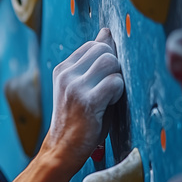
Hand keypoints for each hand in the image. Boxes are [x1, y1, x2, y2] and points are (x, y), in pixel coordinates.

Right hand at [43, 28, 124, 168]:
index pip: (94, 45)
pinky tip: (109, 104)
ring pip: (111, 62)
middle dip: (114, 67)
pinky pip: (115, 83)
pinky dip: (118, 93)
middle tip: (108, 89)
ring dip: (117, 79)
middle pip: (104, 50)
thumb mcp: (80, 86)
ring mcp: (74, 87)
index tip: (104, 79)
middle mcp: (66, 75)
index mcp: (63, 69)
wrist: (62, 149)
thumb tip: (105, 33)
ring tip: (108, 96)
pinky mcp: (86, 101)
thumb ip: (92, 62)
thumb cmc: (76, 119)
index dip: (107, 58)